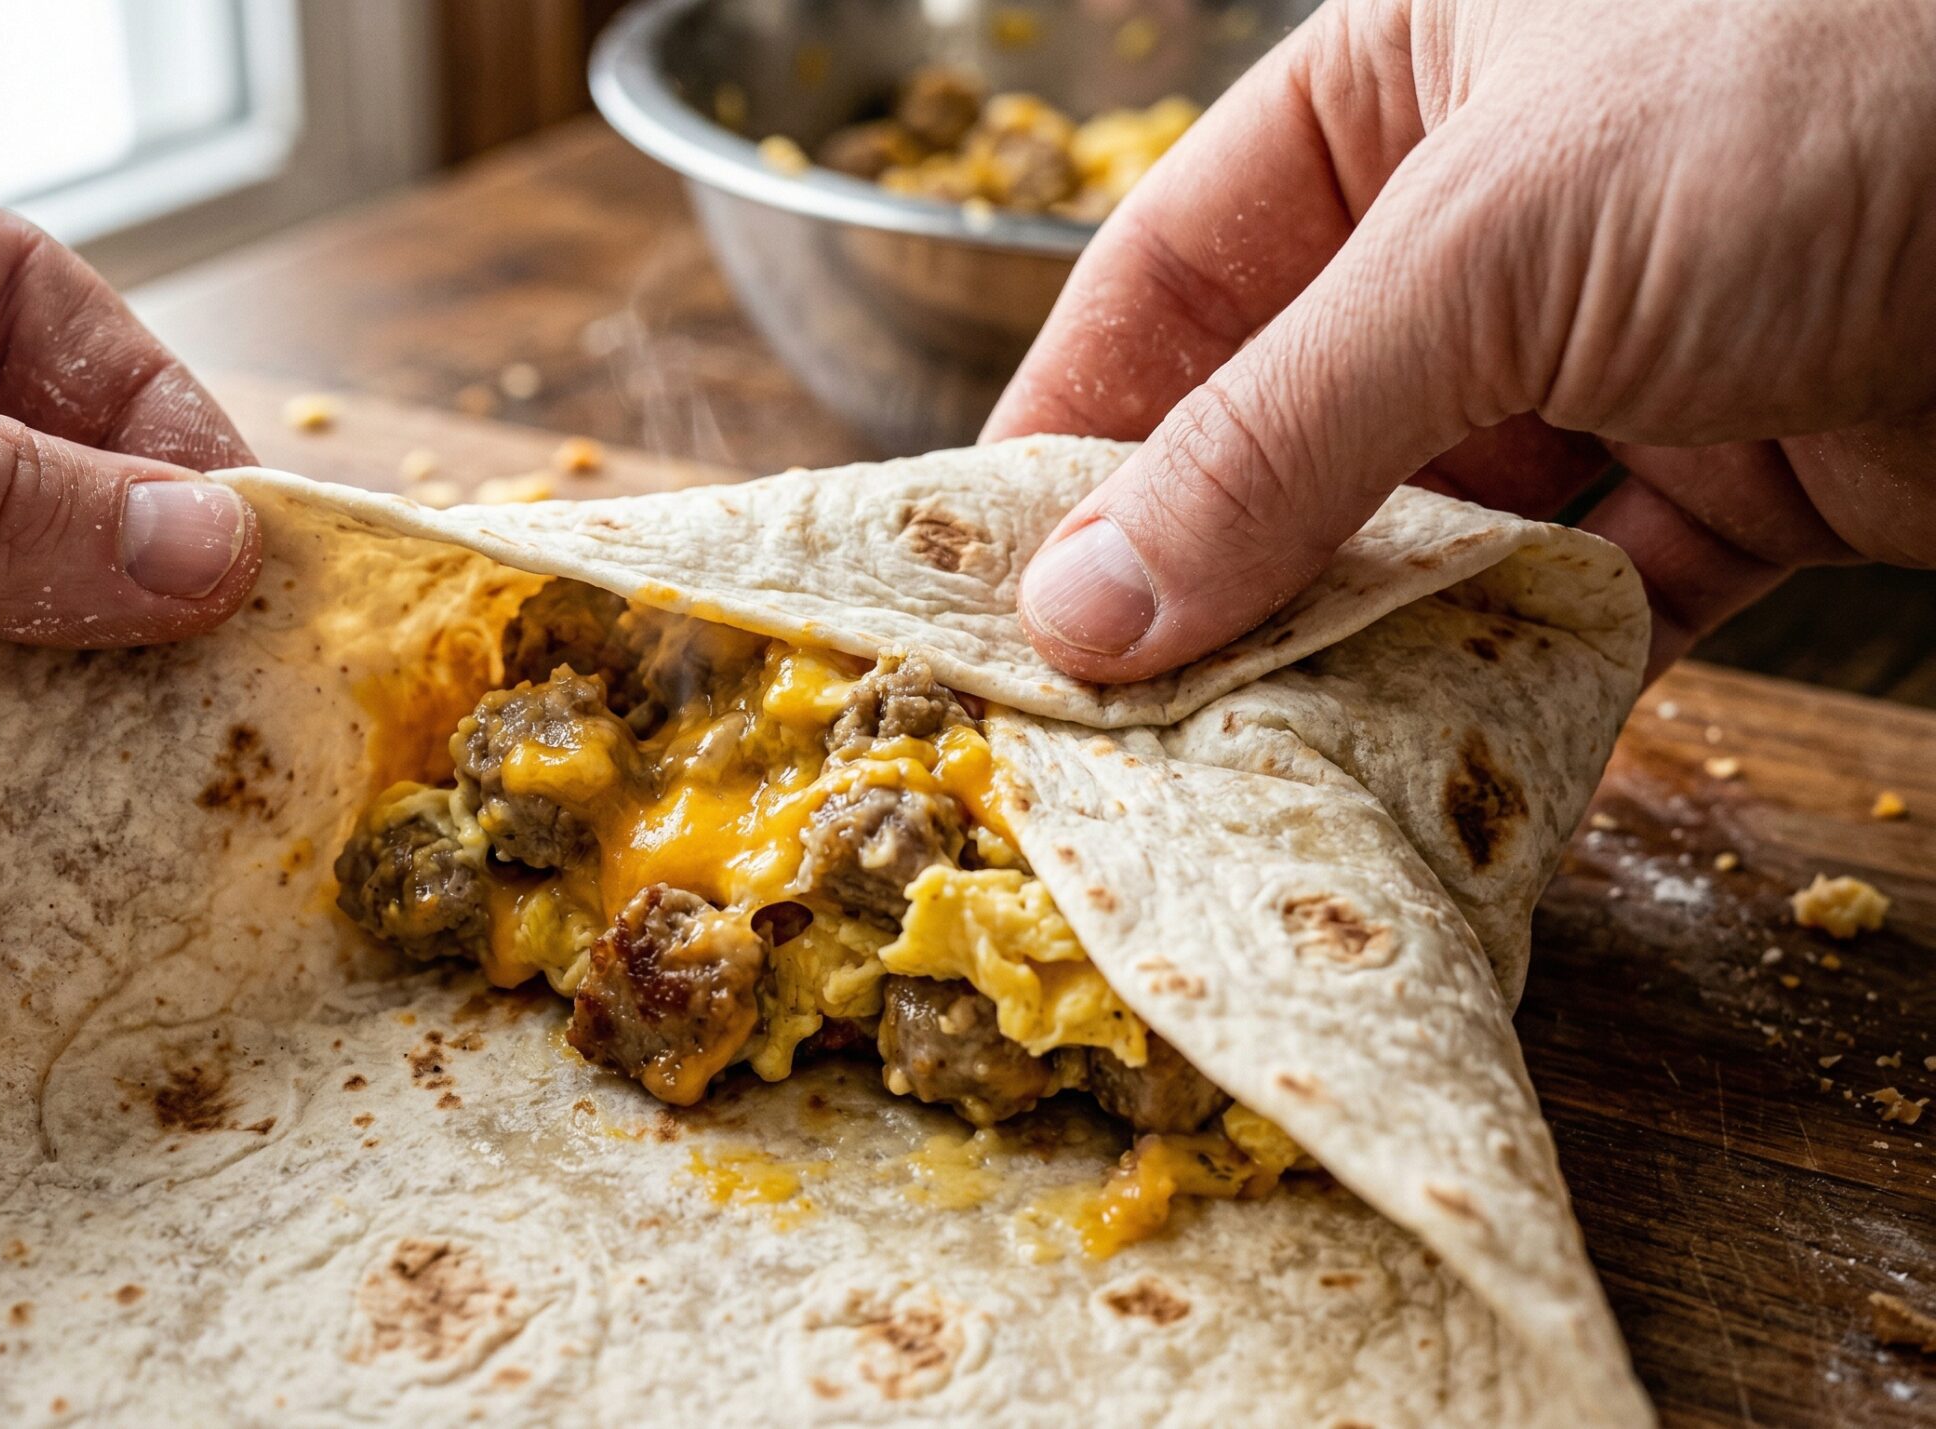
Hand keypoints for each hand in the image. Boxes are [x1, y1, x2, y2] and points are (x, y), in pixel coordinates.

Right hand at [990, 0, 1935, 682]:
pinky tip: (1454, 765)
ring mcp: (1619, 351)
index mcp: (1396, 93)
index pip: (1168, 282)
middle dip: (1209, 573)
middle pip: (1288, 426)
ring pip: (1429, 533)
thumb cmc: (1825, 84)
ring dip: (1360, 652)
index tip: (982, 589)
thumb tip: (1083, 609)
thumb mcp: (1496, 247)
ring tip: (1256, 772)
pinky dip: (1526, 684)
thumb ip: (1277, 437)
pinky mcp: (1742, 471)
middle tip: (1110, 722)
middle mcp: (1490, 223)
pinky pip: (1584, 600)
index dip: (1065, 435)